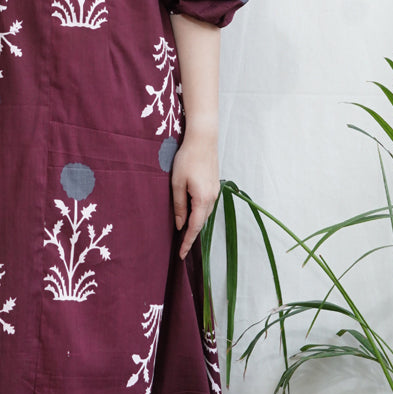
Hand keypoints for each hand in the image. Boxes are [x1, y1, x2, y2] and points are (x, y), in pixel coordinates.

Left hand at [172, 131, 218, 257]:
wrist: (203, 139)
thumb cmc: (187, 159)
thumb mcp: (177, 183)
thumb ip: (179, 205)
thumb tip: (180, 224)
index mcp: (202, 199)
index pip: (194, 227)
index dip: (187, 242)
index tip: (181, 255)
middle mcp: (212, 198)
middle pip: (200, 222)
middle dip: (191, 235)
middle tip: (180, 248)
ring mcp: (215, 191)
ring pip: (204, 213)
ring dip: (194, 223)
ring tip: (183, 233)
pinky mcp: (214, 185)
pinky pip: (206, 205)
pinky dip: (198, 213)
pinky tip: (190, 213)